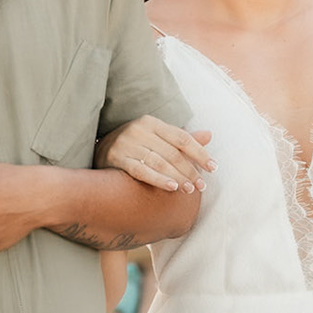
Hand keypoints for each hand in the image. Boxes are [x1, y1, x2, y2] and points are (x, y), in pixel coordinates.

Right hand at [95, 116, 213, 192]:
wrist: (99, 151)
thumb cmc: (135, 145)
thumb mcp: (156, 137)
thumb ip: (181, 139)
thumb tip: (209, 135)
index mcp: (151, 122)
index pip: (182, 138)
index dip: (200, 153)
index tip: (213, 168)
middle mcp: (139, 130)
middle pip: (172, 152)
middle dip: (190, 170)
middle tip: (201, 185)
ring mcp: (126, 144)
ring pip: (159, 162)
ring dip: (177, 177)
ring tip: (190, 190)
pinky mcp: (117, 158)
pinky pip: (141, 171)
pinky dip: (158, 179)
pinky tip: (172, 187)